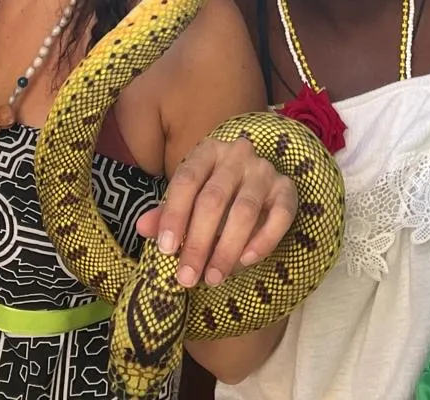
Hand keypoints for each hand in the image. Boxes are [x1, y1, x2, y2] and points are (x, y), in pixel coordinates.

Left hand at [136, 135, 297, 288]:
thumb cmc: (212, 193)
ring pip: (245, 211)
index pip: (186, 180)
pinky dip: (263, 240)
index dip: (174, 215)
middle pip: (214, 199)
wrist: (253, 183)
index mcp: (207, 151)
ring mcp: (265, 170)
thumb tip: (141, 227)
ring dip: (227, 249)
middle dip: (198, 242)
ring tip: (213, 278)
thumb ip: (166, 213)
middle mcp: (238, 154)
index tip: (165, 250)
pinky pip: (280, 216)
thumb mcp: (188, 199)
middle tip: (187, 277)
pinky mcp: (287, 189)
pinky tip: (246, 262)